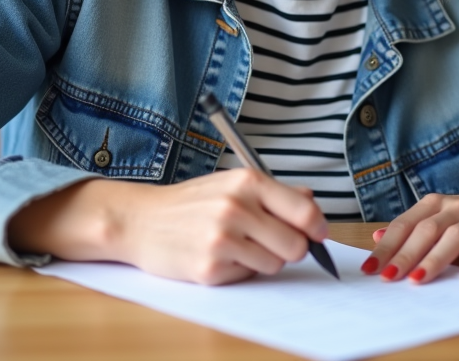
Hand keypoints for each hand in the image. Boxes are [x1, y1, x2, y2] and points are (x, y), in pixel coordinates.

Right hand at [8, 168, 327, 284]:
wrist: (140, 220)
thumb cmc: (189, 202)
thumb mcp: (231, 183)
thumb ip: (273, 192)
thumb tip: (311, 200)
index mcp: (247, 182)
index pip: (304, 211)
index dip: (317, 227)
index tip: (318, 233)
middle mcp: (236, 208)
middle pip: (296, 245)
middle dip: (290, 248)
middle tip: (270, 241)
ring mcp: (222, 239)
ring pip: (274, 264)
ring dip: (262, 260)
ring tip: (237, 246)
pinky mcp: (210, 269)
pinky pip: (248, 278)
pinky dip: (239, 272)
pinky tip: (218, 256)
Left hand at [360, 176, 458, 283]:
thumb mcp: (443, 215)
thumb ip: (414, 226)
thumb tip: (379, 237)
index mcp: (436, 204)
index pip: (405, 225)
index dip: (387, 247)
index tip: (369, 269)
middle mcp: (456, 207)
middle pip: (426, 231)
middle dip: (405, 255)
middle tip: (388, 278)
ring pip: (455, 237)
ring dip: (436, 259)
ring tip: (419, 280)